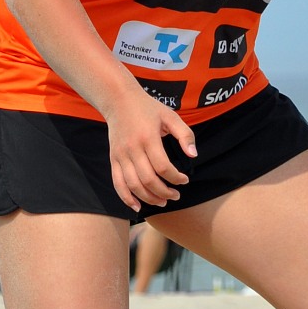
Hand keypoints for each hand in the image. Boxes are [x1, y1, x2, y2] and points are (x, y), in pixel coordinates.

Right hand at [106, 91, 196, 212]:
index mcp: (148, 138)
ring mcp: (120, 155)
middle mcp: (132, 149)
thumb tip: (194, 155)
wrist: (119, 101)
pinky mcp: (113, 159)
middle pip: (148, 180)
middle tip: (176, 196)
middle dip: (165, 192)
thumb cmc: (148, 108)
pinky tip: (138, 207)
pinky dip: (127, 198)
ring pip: (133, 185)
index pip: (163, 167)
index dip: (176, 178)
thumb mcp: (170, 116)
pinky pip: (118, 183)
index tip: (185, 180)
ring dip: (149, 198)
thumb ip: (185, 135)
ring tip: (163, 202)